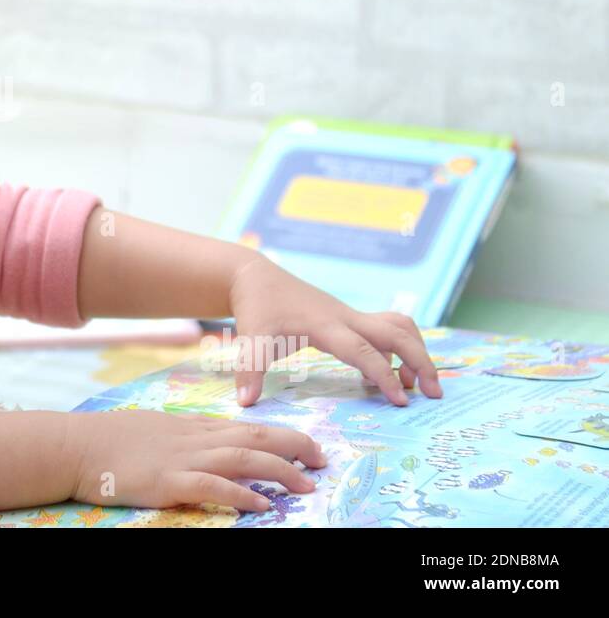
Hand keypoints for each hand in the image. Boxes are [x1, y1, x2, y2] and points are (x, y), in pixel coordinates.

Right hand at [65, 410, 326, 511]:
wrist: (77, 445)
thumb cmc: (110, 438)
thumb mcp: (155, 427)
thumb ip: (185, 434)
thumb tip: (211, 441)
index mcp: (191, 426)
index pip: (247, 426)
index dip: (283, 434)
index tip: (309, 444)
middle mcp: (194, 438)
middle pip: (255, 436)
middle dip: (294, 445)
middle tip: (323, 458)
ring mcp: (182, 459)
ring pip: (242, 457)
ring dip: (280, 470)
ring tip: (308, 485)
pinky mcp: (168, 481)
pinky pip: (213, 486)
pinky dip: (241, 493)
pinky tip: (263, 504)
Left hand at [228, 254, 443, 407]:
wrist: (255, 277)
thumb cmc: (256, 308)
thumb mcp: (251, 338)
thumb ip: (250, 369)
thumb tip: (245, 403)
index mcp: (326, 325)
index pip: (364, 351)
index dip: (384, 375)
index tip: (402, 400)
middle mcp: (346, 318)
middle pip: (398, 333)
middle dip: (421, 360)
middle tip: (435, 393)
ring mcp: (350, 316)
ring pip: (398, 327)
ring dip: (415, 352)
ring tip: (413, 386)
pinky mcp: (349, 318)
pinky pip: (385, 331)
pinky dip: (396, 350)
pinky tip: (386, 375)